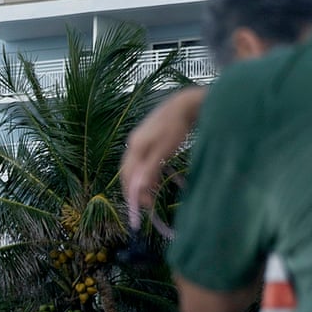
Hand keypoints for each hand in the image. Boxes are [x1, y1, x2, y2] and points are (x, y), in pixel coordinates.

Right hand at [121, 86, 205, 225]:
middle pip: (128, 171)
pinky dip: (145, 172)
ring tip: (151, 193)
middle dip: (134, 189)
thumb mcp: (164, 151)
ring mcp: (138, 140)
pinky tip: (154, 177)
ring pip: (134, 166)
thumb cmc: (176, 128)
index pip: (127, 175)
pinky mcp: (146, 139)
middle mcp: (133, 144)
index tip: (145, 207)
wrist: (183, 105)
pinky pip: (141, 160)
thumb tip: (139, 188)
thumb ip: (150, 169)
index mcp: (135, 147)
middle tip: (147, 204)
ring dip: (140, 181)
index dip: (133, 192)